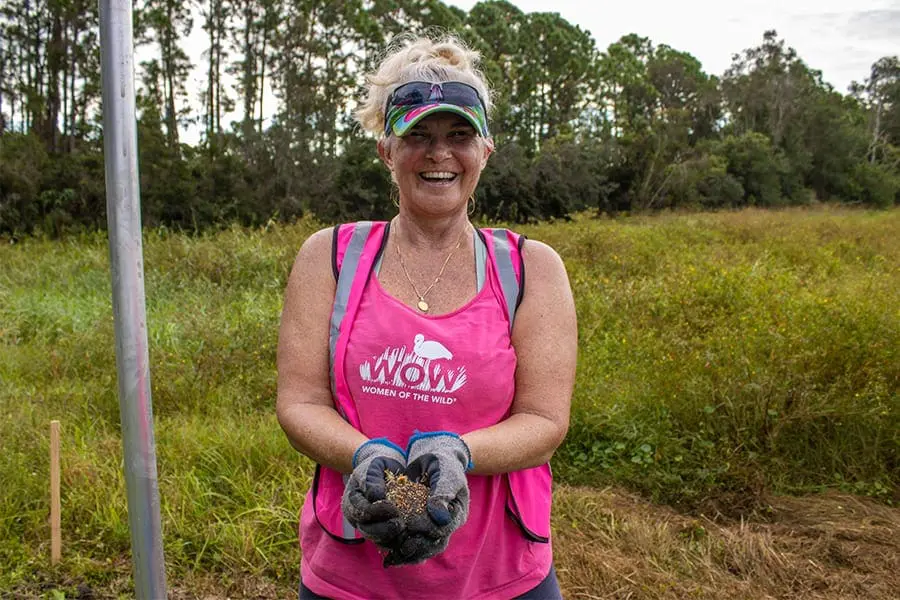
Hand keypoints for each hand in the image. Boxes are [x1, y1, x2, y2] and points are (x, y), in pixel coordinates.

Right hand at [341, 438, 406, 547]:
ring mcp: (368, 526)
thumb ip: (372, 480)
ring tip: (406, 534)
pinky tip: (410, 539)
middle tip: (401, 525)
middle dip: (384, 530)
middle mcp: (357, 517)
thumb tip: (376, 497)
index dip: (376, 512)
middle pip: (367, 530)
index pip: (361, 511)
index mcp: (351, 501)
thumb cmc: (377, 465)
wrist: (383, 469)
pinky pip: (387, 542)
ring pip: (377, 539)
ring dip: (392, 539)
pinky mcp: (381, 532)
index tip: (393, 509)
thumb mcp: (373, 467)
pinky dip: (398, 542)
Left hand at [382, 432, 471, 565]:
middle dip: (417, 547)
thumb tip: (440, 517)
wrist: (433, 459)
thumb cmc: (442, 463)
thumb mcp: (445, 473)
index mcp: (457, 512)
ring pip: (423, 548)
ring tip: (392, 558)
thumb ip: (442, 492)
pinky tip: (389, 555)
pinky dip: (401, 550)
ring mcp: (433, 527)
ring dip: (408, 554)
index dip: (429, 529)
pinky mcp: (419, 528)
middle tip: (400, 547)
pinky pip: (412, 543)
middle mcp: (447, 524)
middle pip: (435, 544)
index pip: (445, 528)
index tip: (413, 524)